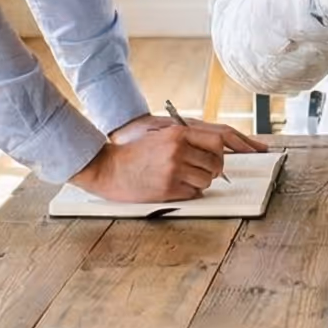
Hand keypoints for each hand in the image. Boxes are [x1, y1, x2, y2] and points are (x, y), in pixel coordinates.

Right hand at [69, 120, 233, 202]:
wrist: (108, 169)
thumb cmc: (133, 154)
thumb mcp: (160, 136)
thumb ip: (185, 140)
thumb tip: (213, 151)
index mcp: (177, 134)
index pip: (216, 141)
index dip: (219, 153)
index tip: (215, 158)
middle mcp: (178, 150)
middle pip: (215, 163)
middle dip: (212, 171)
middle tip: (203, 173)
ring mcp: (173, 170)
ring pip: (206, 180)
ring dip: (200, 183)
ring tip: (186, 180)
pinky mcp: (168, 189)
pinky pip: (193, 194)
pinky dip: (189, 193)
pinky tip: (176, 188)